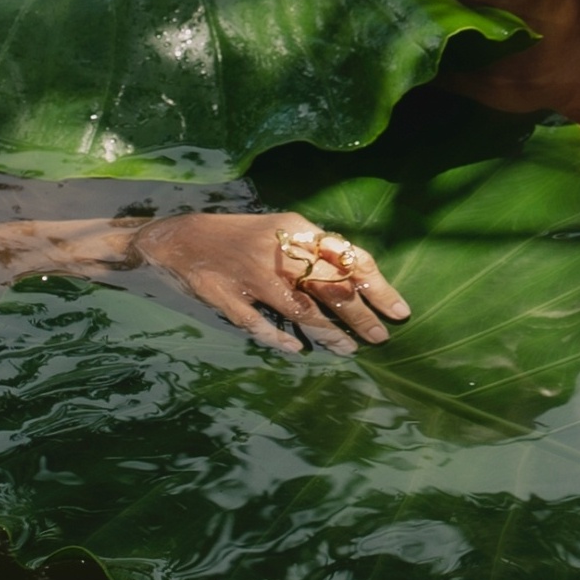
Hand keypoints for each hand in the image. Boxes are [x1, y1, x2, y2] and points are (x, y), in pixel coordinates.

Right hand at [133, 212, 411, 353]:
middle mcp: (277, 252)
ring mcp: (251, 278)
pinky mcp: (227, 299)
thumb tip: (359, 273)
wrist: (180, 238)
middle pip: (331, 288)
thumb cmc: (242, 235)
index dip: (378, 287)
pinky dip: (280, 339)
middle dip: (361, 316)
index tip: (400, 311)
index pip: (349, 259)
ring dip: (330, 334)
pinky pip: (259, 324)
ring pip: (301, 311)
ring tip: (350, 349)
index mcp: (295, 231)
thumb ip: (316, 248)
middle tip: (380, 337)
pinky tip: (297, 350)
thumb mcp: (282, 229)